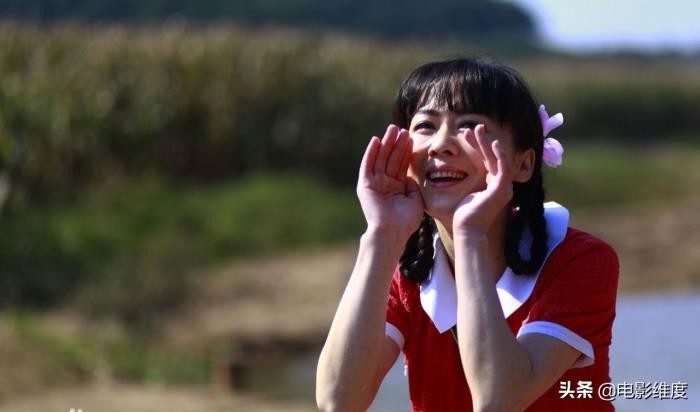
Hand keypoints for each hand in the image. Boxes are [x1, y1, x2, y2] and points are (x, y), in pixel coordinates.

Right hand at [357, 125, 423, 241]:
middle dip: (396, 144)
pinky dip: (371, 153)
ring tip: (392, 129)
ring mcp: (374, 184)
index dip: (406, 151)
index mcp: (396, 188)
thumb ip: (412, 185)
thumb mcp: (415, 199)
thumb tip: (410, 174)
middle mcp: (384, 184)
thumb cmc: (406, 221)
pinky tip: (376, 140)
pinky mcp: (364, 185)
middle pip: (391, 159)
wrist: (392, 232)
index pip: (401, 165)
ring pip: (380, 159)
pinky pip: (367, 165)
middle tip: (402, 129)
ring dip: (386, 144)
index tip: (411, 137)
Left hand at [453, 124, 512, 233]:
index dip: (478, 146)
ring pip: (498, 160)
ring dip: (488, 144)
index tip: (466, 134)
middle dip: (483, 141)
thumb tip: (452, 174)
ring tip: (478, 129)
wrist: (467, 231)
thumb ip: (465, 183)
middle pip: (493, 158)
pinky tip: (493, 143)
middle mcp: (501, 186)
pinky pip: (504, 168)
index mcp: (493, 186)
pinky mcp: (502, 190)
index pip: (487, 161)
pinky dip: (500, 155)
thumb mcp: (464, 193)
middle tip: (474, 126)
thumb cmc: (463, 216)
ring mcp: (503, 188)